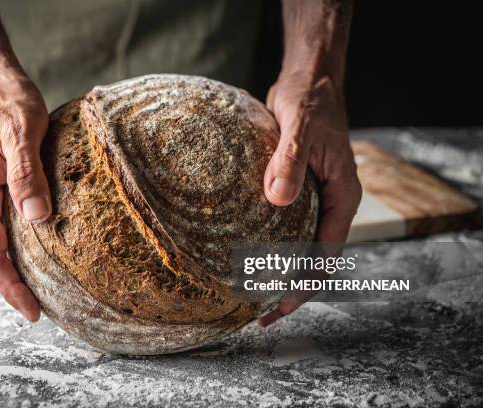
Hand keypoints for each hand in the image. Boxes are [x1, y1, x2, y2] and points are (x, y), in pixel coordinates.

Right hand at [0, 58, 50, 321]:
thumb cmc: (7, 102)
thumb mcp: (21, 134)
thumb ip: (27, 176)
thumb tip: (38, 219)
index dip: (11, 287)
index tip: (33, 312)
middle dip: (15, 286)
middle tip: (45, 311)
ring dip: (18, 269)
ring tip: (46, 291)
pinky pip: (5, 226)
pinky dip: (21, 247)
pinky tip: (41, 253)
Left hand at [258, 70, 361, 325]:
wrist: (309, 82)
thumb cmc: (311, 102)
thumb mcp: (301, 128)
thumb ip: (290, 162)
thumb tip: (276, 199)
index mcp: (342, 196)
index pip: (325, 253)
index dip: (304, 282)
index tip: (280, 304)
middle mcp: (330, 202)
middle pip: (313, 257)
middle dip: (289, 287)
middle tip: (259, 313)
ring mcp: (313, 198)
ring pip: (297, 244)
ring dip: (278, 270)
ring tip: (249, 293)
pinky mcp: (295, 189)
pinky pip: (284, 225)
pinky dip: (269, 244)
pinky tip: (245, 254)